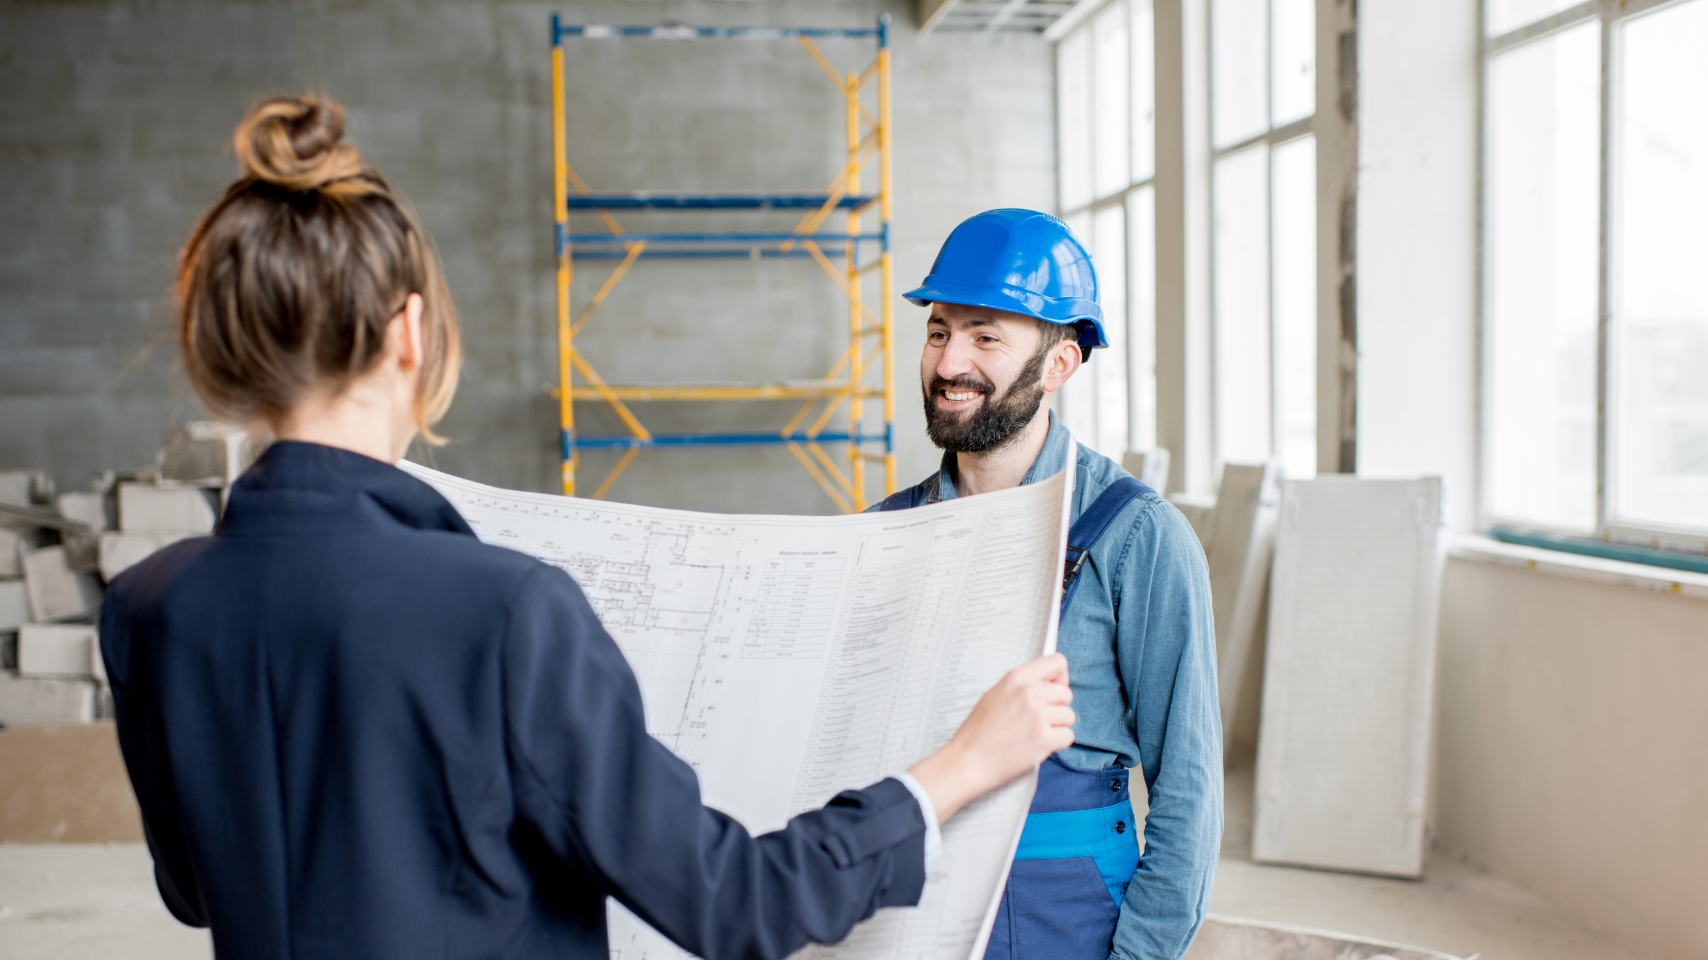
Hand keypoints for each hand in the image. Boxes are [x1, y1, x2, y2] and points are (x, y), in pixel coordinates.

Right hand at [906, 653, 1073, 823]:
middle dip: (1057, 707)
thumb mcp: (995, 694)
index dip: (1061, 677)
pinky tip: (1038, 745)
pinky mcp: (1045, 738)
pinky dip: (1057, 743)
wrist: (968, 760)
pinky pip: (1068, 736)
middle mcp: (1030, 693)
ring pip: (1069, 716)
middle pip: (1066, 693)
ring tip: (1035, 733)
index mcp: (1017, 678)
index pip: (1057, 662)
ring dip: (1057, 727)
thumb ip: (1021, 685)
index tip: (1055, 687)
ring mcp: (1038, 715)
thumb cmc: (977, 731)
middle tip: (1040, 719)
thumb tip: (1045, 683)